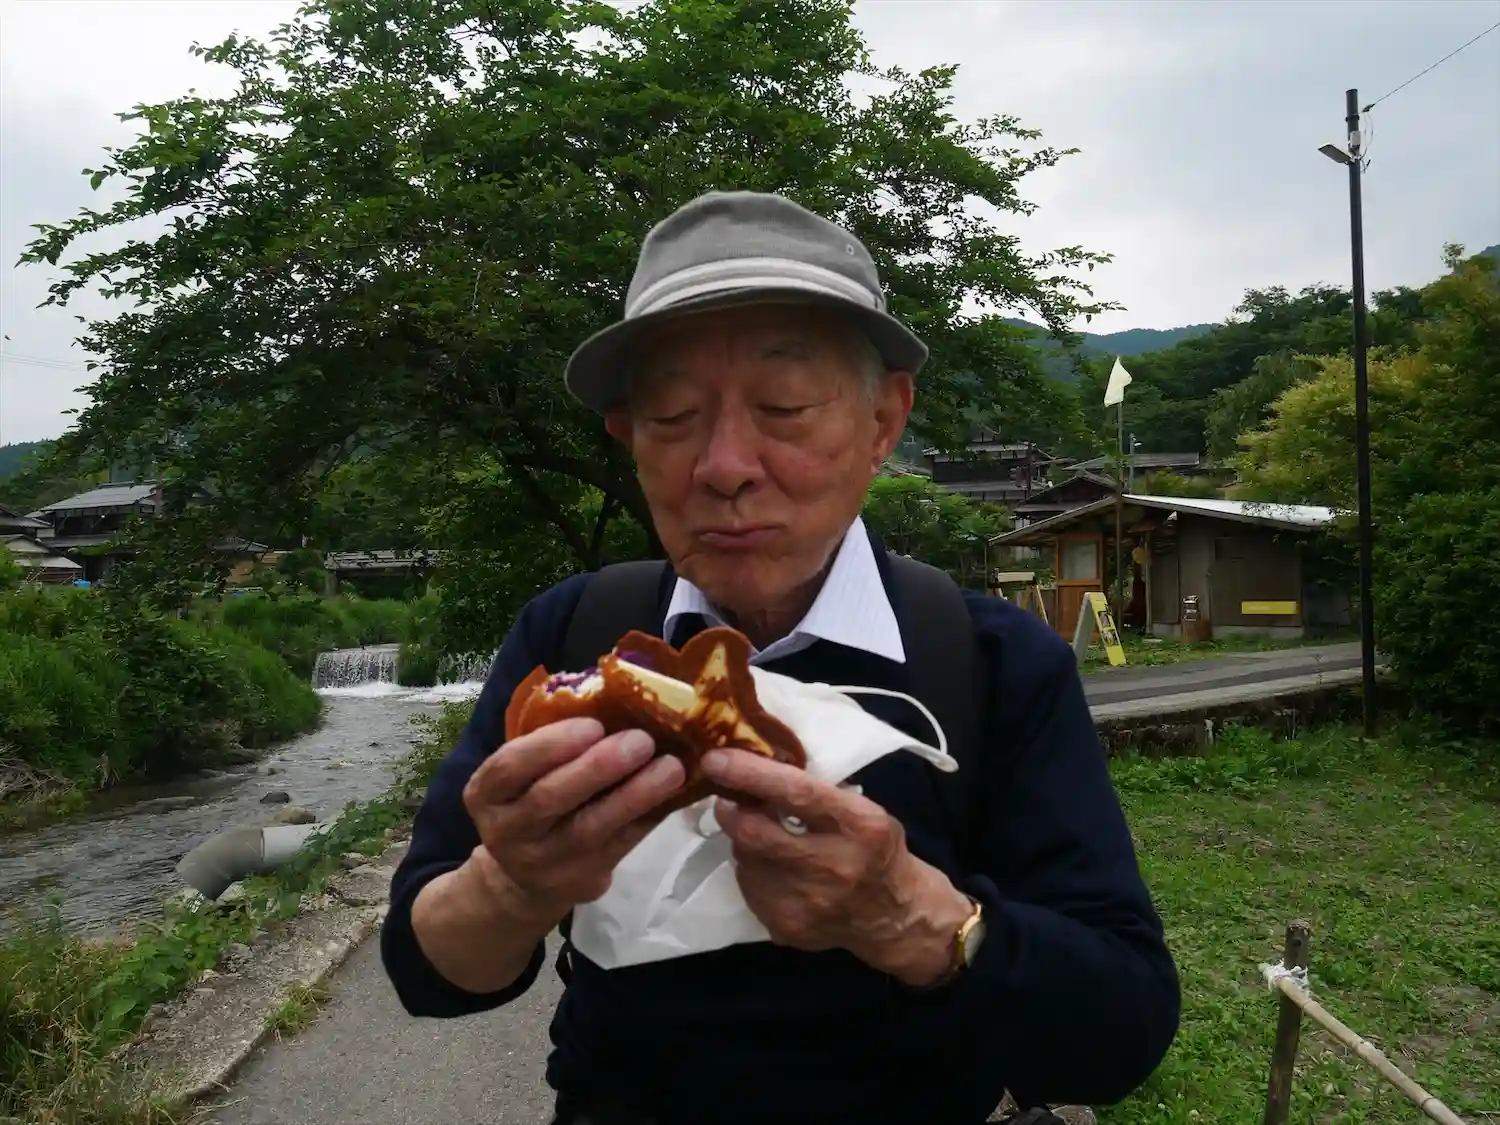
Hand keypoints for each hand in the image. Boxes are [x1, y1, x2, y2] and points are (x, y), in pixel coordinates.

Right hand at [461, 717, 685, 921]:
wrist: (522, 879)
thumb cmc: (528, 802)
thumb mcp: (521, 776)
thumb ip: (550, 746)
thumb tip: (614, 698)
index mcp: (486, 794)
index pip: (509, 767)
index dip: (551, 745)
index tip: (594, 724)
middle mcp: (508, 830)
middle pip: (550, 798)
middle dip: (599, 766)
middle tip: (642, 740)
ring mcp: (545, 861)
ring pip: (590, 828)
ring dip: (634, 795)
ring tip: (670, 767)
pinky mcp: (581, 879)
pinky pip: (619, 846)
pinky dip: (648, 817)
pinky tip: (673, 793)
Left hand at [702, 748, 972, 986]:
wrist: (896, 917)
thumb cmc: (877, 850)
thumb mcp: (864, 809)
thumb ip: (816, 791)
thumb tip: (757, 765)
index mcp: (859, 825)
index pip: (796, 794)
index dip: (751, 775)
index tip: (717, 759)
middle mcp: (833, 866)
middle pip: (755, 833)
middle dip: (730, 809)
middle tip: (727, 797)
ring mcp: (807, 904)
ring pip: (745, 860)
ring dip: (743, 841)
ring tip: (760, 834)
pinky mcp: (787, 927)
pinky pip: (748, 888)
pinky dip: (751, 870)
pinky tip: (771, 867)